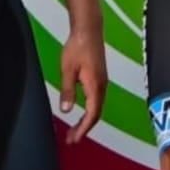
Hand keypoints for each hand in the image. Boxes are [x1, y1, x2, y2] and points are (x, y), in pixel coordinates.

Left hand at [60, 25, 107, 143]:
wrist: (89, 30)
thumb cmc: (77, 47)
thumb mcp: (67, 70)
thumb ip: (67, 91)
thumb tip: (66, 111)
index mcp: (95, 86)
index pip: (92, 114)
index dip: (83, 129)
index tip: (74, 139)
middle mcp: (102, 86)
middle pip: (96, 113)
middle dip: (85, 128)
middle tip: (72, 139)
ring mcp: (102, 81)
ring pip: (97, 107)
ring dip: (87, 120)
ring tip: (75, 129)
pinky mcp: (100, 77)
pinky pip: (97, 99)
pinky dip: (89, 110)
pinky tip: (81, 111)